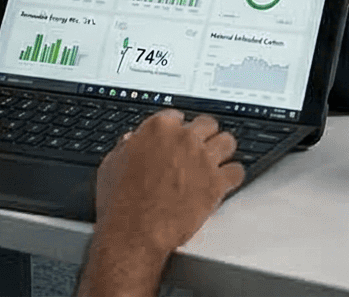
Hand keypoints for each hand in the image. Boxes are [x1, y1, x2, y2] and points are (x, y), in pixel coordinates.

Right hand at [78, 112, 243, 296]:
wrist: (134, 232)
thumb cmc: (120, 203)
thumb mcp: (112, 165)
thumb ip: (127, 148)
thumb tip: (132, 142)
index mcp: (158, 128)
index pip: (178, 116)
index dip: (178, 129)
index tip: (179, 138)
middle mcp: (184, 138)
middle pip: (207, 124)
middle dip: (204, 136)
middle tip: (200, 149)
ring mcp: (203, 159)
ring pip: (228, 142)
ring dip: (223, 151)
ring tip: (217, 162)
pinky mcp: (216, 183)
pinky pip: (237, 171)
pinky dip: (233, 177)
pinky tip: (226, 182)